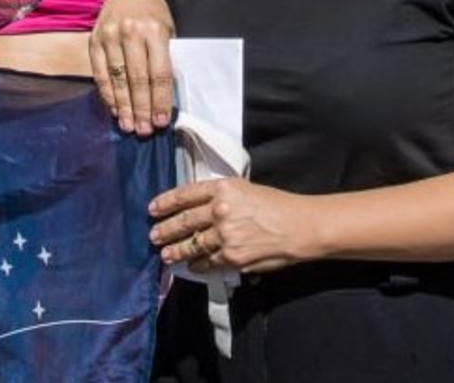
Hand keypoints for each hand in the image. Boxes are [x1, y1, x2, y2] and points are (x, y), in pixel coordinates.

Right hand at [89, 0, 174, 135]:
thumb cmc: (153, 17)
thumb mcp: (167, 31)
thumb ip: (165, 58)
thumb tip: (164, 98)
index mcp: (154, 30)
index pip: (159, 73)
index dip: (160, 100)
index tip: (162, 121)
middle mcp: (131, 32)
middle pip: (137, 79)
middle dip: (141, 108)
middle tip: (144, 130)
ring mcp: (110, 36)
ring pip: (117, 79)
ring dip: (123, 106)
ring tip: (129, 126)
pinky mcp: (94, 41)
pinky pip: (100, 74)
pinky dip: (108, 95)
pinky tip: (115, 110)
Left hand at [149, 178, 320, 274]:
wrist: (300, 226)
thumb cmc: (277, 205)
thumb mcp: (246, 188)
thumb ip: (221, 195)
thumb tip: (196, 206)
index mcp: (223, 188)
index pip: (185, 194)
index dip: (166, 202)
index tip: (153, 208)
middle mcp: (220, 209)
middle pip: (183, 221)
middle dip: (164, 229)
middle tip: (153, 235)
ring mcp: (224, 235)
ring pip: (191, 244)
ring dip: (175, 250)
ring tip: (164, 254)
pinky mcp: (231, 257)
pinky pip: (206, 262)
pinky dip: (196, 264)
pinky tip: (191, 265)